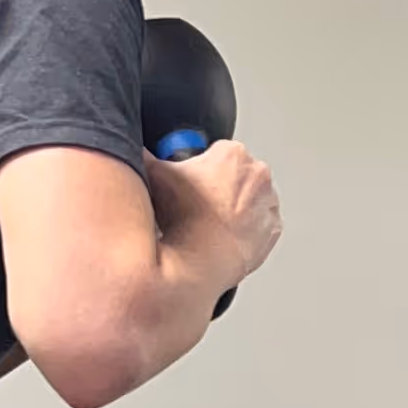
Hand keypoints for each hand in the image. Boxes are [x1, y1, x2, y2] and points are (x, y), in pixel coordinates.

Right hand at [146, 136, 280, 286]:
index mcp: (233, 154)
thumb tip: (135, 147)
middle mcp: (258, 175)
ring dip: (235, 206)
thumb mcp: (154, 175)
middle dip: (218, 185)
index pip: (215, 152)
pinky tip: (224, 235)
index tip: (189, 182)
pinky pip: (260, 224)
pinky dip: (247, 229)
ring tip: (209, 222)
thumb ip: (145, 154)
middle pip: (234, 174)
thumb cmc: (184, 219)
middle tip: (197, 203)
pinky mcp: (273, 230)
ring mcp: (269, 203)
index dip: (198, 168)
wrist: (200, 260)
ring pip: (250, 198)